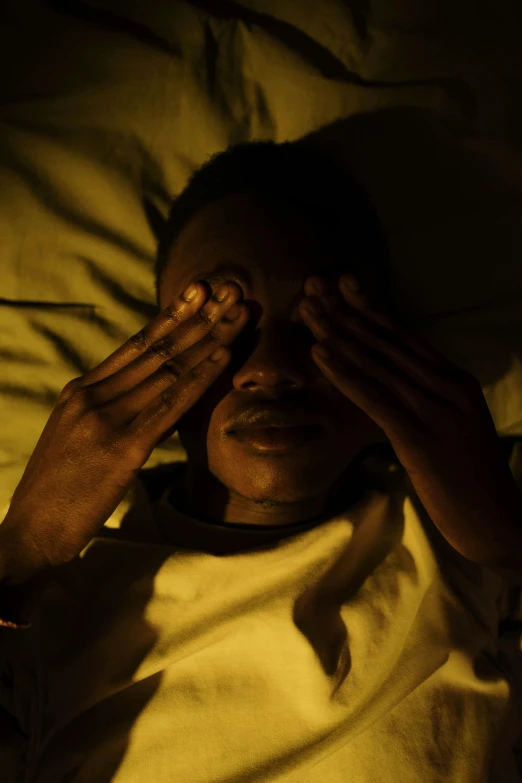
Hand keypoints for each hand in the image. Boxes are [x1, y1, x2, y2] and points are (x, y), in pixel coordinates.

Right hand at [0, 283, 248, 571]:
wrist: (30, 530)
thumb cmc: (57, 490)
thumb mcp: (75, 436)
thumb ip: (106, 409)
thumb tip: (144, 395)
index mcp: (81, 390)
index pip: (136, 345)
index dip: (172, 316)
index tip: (201, 292)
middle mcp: (92, 395)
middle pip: (157, 349)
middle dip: (199, 317)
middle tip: (231, 288)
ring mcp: (106, 418)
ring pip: (168, 369)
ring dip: (210, 338)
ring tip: (239, 312)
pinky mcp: (123, 447)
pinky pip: (171, 404)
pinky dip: (201, 377)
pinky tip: (225, 355)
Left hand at [300, 273, 521, 566]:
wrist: (498, 521)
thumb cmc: (471, 478)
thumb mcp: (453, 426)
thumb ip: (426, 399)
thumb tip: (388, 383)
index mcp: (456, 380)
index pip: (406, 337)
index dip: (372, 309)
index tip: (344, 284)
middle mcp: (448, 387)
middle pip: (387, 342)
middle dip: (346, 314)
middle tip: (314, 287)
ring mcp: (436, 410)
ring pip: (378, 364)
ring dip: (338, 335)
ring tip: (309, 310)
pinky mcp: (420, 438)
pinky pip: (376, 399)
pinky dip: (345, 374)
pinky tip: (320, 355)